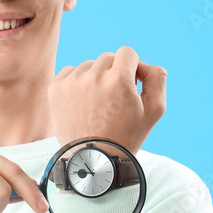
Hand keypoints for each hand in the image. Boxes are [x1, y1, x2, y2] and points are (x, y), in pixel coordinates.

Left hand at [47, 45, 166, 155]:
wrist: (93, 160)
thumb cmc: (126, 136)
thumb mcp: (154, 110)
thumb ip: (157, 79)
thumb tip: (144, 64)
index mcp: (119, 80)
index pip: (127, 53)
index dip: (133, 67)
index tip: (131, 85)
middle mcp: (93, 76)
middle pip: (108, 58)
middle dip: (114, 73)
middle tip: (114, 99)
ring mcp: (72, 82)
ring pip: (89, 66)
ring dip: (95, 78)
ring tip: (98, 104)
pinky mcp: (55, 88)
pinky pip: (71, 72)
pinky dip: (78, 83)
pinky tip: (83, 103)